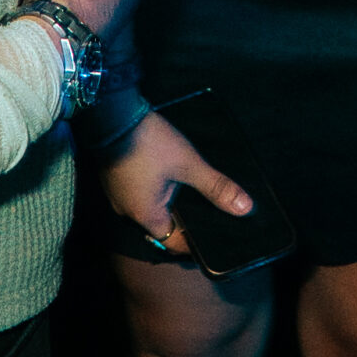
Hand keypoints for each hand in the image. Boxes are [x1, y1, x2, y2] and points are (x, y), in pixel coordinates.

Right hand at [96, 108, 252, 259]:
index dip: (194, 241)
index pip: (174, 242)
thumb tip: (244, 208)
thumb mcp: (188, 164)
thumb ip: (216, 187)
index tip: (211, 235)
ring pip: (148, 208)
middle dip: (183, 219)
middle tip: (206, 210)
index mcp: (146, 216)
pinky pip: (138, 193)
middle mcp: (128, 212)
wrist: (112, 114)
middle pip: (161, 226)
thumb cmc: (149, 143)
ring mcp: (118, 195)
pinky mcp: (114, 178)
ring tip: (189, 190)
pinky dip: (153, 189)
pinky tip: (165, 174)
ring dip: (167, 202)